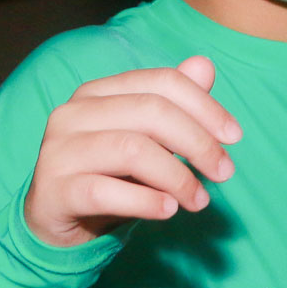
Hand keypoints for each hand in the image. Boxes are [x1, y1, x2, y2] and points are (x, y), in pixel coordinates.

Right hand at [25, 56, 241, 248]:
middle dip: (198, 142)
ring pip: (131, 150)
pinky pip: (104, 191)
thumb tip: (204, 65)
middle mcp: (73, 113)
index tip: (234, 137)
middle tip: (224, 173)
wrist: (56, 222)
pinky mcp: (52, 190)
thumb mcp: (146, 140)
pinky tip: (169, 210)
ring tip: (199, 200)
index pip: (161, 82)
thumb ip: (173, 105)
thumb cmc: (109, 175)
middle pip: (151, 111)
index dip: (205, 106)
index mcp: (98, 92)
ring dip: (177, 177)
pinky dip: (145, 201)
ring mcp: (58, 150)